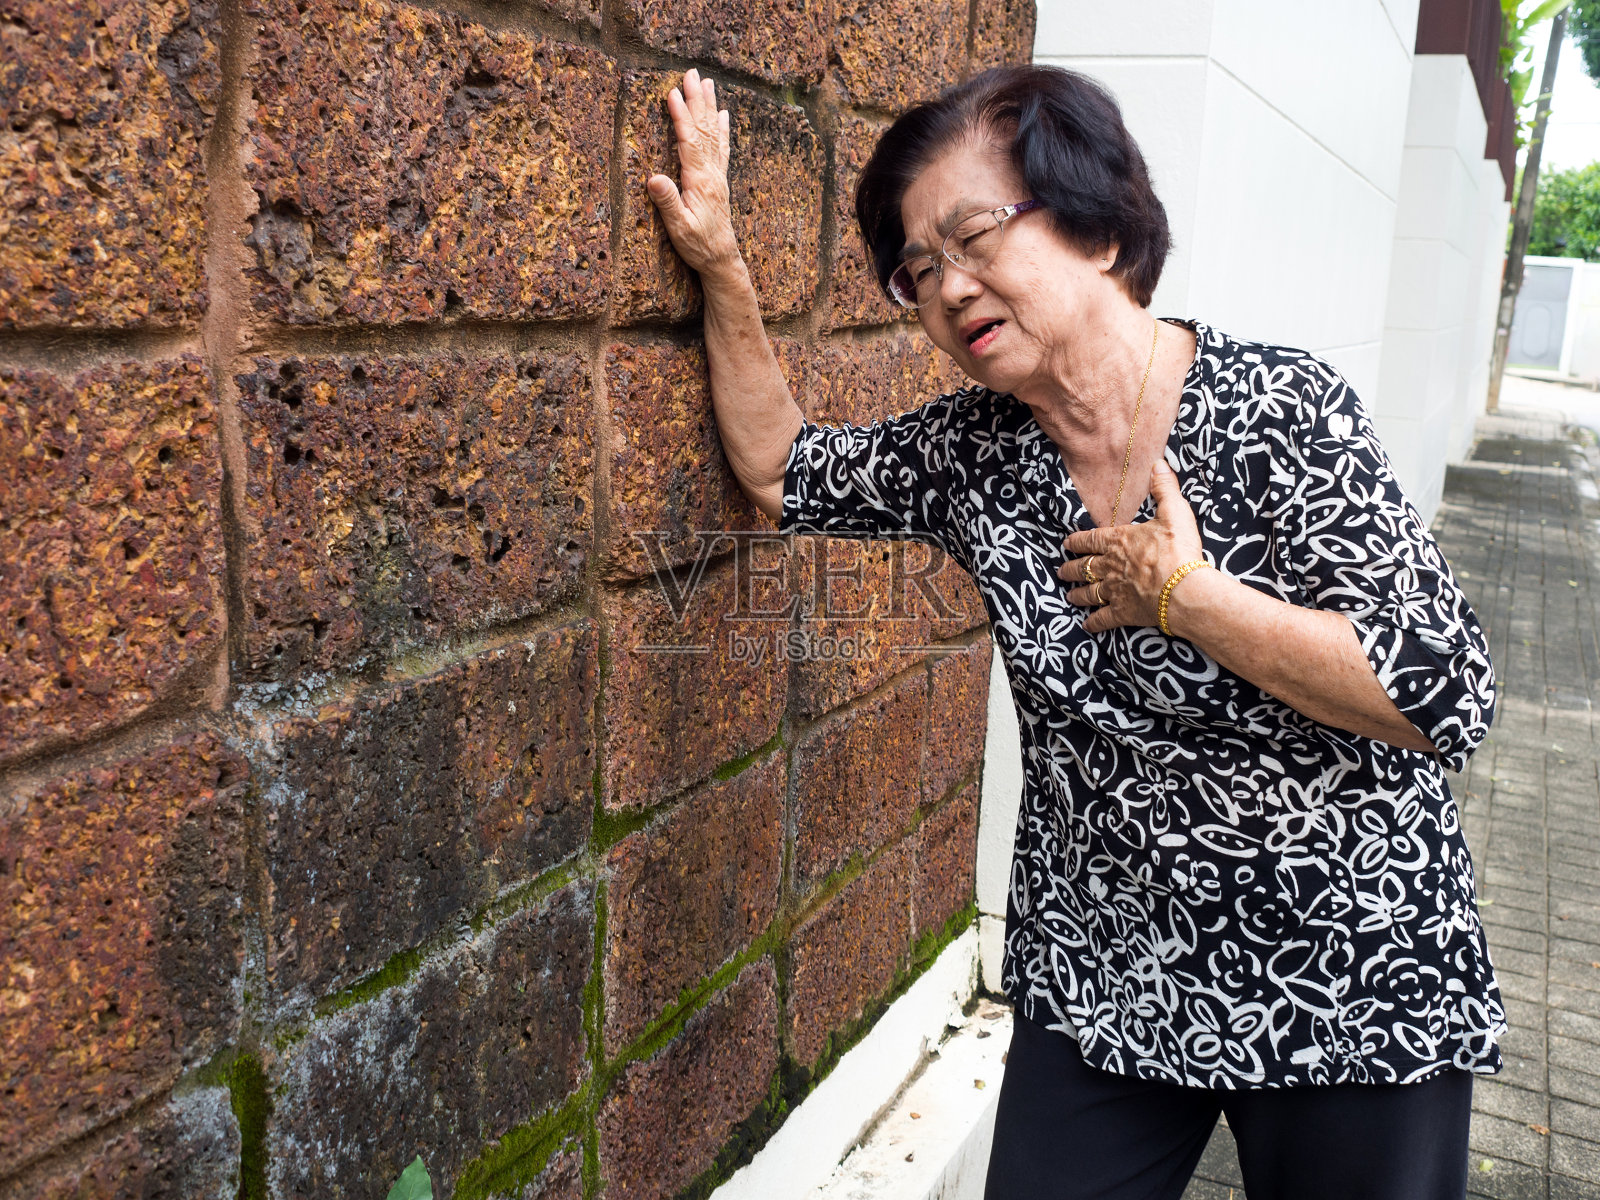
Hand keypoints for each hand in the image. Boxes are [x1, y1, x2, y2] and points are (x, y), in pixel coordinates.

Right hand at [646, 69, 741, 278]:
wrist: (722, 260)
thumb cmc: (699, 246)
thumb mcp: (678, 229)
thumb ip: (667, 203)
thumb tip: (654, 178)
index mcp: (700, 181)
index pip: (689, 141)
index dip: (681, 116)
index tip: (673, 93)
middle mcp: (712, 173)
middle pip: (704, 129)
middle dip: (697, 100)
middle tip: (692, 73)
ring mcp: (718, 175)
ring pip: (714, 134)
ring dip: (710, 107)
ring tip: (708, 83)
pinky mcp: (719, 181)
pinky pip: (722, 148)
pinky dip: (722, 128)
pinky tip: (724, 114)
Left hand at [1057, 461, 1205, 632]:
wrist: (1184, 589)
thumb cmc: (1180, 550)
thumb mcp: (1174, 513)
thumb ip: (1164, 489)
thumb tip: (1158, 463)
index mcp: (1119, 541)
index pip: (1090, 539)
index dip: (1077, 541)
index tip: (1066, 544)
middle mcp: (1110, 566)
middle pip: (1083, 567)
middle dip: (1071, 568)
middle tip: (1061, 571)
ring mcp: (1115, 591)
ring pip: (1088, 593)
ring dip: (1077, 594)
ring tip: (1069, 595)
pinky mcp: (1123, 613)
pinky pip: (1103, 619)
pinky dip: (1094, 622)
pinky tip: (1087, 625)